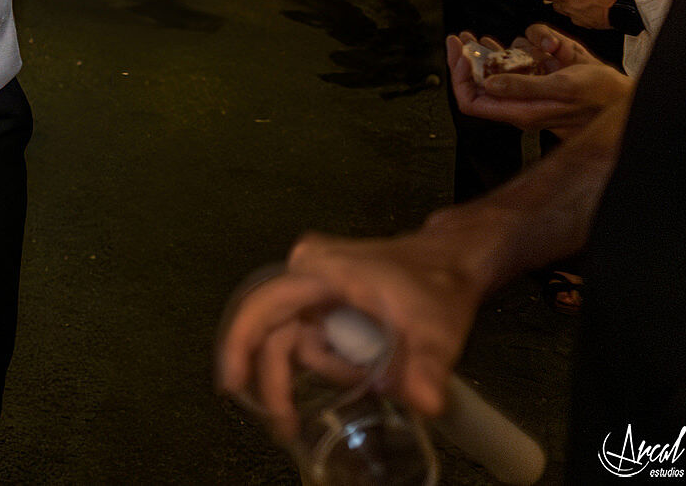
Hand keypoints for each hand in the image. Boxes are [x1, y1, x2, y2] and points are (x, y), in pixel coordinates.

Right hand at [218, 229, 484, 438]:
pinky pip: (308, 332)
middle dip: (276, 378)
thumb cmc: (438, 286)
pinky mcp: (321, 293)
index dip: (240, 345)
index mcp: (319, 271)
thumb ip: (426, 367)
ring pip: (293, 336)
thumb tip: (425, 406)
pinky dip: (327, 358)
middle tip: (285, 425)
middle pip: (273, 329)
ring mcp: (310, 281)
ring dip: (319, 368)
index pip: (264, 307)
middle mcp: (304, 271)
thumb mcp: (437, 330)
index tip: (232, 386)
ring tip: (363, 384)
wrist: (452, 260)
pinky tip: (358, 370)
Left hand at [447, 27, 628, 136]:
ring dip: (488, 52)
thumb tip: (488, 84)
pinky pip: (520, 63)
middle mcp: (519, 102)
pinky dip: (518, 49)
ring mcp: (530, 90)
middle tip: (460, 36)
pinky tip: (528, 42)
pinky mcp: (541, 78)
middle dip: (467, 59)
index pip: (472, 101)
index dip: (458, 78)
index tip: (458, 51)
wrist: (625, 97)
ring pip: (497, 71)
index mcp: (519, 111)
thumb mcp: (562, 87)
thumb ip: (524, 88)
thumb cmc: (597, 95)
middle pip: (479, 84)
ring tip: (478, 36)